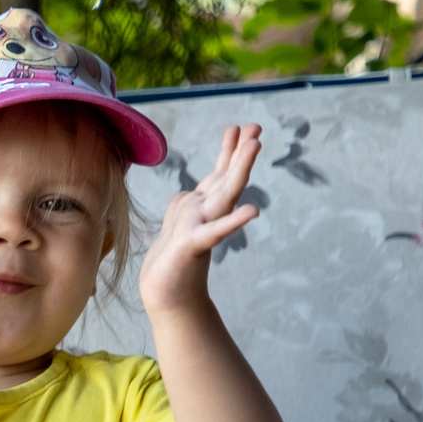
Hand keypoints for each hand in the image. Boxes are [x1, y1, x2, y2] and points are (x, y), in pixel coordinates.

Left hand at [140, 122, 262, 317]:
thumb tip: (188, 191)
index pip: (218, 173)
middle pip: (226, 177)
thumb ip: (185, 204)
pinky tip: (252, 213)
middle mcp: (206, 213)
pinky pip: (214, 231)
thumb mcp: (175, 222)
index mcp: (201, 205)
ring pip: (224, 194)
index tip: (239, 127)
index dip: (229, 150)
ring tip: (255, 144)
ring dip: (239, 169)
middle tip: (257, 128)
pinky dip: (233, 222)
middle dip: (241, 153)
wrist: (165, 294)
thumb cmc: (172, 259)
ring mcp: (202, 227)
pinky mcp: (193, 245)